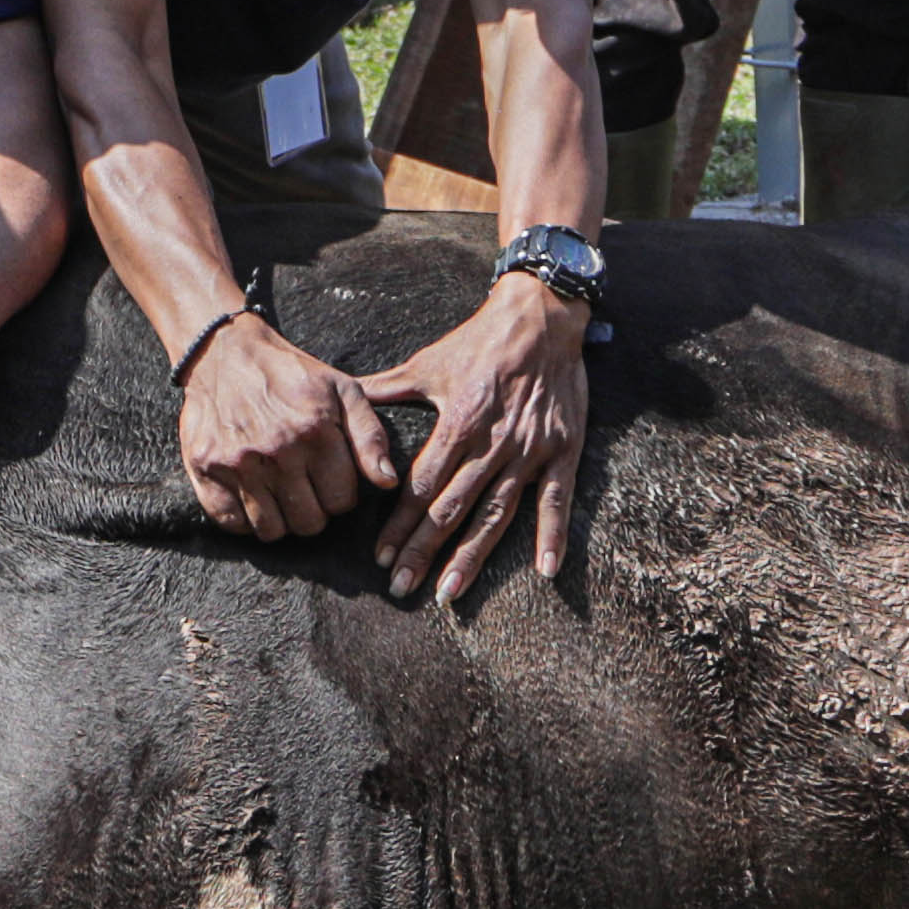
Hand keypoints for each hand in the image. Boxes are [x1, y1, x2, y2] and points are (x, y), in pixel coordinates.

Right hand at [174, 300, 394, 542]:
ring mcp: (238, 461)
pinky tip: (252, 496)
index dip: (341, 495)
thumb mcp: (342, 390)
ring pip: (271, 530)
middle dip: (314, 511)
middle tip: (305, 488)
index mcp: (315, 431)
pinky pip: (231, 522)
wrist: (226, 351)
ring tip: (280, 494)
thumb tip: (387, 481)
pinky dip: (244, 518)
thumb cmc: (291, 374)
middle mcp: (277, 450)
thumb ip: (370, 436)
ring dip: (280, 520)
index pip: (341, 501)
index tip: (329, 478)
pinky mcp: (205, 466)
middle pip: (308, 522)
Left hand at [368, 272, 588, 601]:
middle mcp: (491, 445)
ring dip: (472, 557)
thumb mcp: (429, 362)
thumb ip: (387, 389)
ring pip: (497, 515)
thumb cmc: (480, 340)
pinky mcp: (562, 451)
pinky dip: (554, 536)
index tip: (380, 556)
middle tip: (401, 588)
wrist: (541, 315)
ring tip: (449, 592)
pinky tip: (547, 572)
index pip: (421, 487)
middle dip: (423, 552)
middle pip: (451, 510)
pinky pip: (557, 500)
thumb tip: (346, 400)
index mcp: (457, 424)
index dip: (399, 525)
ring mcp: (529, 452)